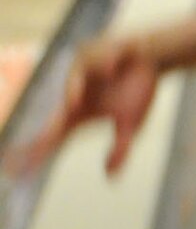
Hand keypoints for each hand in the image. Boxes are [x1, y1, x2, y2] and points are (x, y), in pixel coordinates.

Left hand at [5, 37, 158, 179]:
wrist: (149, 58)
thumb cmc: (136, 91)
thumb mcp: (131, 125)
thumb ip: (120, 149)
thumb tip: (109, 176)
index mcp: (78, 115)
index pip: (50, 140)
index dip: (32, 157)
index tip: (13, 173)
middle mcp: (72, 96)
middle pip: (52, 120)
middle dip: (34, 145)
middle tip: (10, 161)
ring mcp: (80, 73)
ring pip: (74, 82)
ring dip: (74, 89)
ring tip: (74, 103)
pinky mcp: (93, 52)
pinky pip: (96, 59)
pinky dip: (105, 63)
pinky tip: (112, 70)